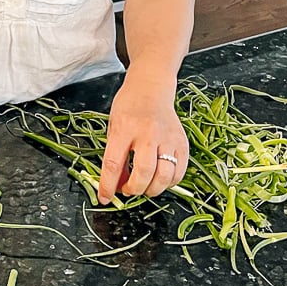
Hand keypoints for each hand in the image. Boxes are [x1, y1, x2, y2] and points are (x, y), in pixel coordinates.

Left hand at [97, 75, 187, 202]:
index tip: (104, 197)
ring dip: (152, 189)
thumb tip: (117, 185)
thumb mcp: (114, 127)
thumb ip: (115, 155)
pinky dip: (169, 183)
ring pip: (164, 176)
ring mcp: (168, 138)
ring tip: (144, 186)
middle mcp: (147, 133)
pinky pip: (179, 172)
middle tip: (128, 190)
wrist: (151, 88)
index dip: (108, 185)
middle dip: (134, 189)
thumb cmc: (128, 107)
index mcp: (124, 128)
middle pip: (143, 172)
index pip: (113, 163)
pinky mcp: (182, 143)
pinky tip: (159, 179)